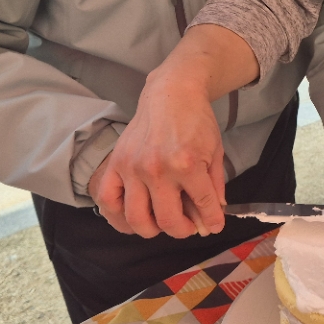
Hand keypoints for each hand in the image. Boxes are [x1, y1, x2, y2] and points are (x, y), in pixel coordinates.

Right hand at [90, 71, 226, 238]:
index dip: (212, 221)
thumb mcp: (215, 151)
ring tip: (162, 224)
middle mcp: (157, 169)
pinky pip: (108, 201)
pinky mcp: (116, 164)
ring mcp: (133, 168)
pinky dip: (117, 218)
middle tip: (188, 226)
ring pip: (136, 219)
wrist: (171, 93)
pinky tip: (132, 221)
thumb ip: (214, 186)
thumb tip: (213, 217)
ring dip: (152, 230)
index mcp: (187, 164)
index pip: (202, 205)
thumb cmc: (196, 121)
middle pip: (167, 221)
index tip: (213, 226)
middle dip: (183, 230)